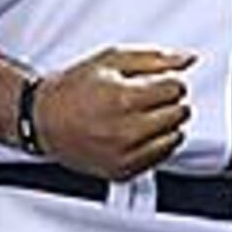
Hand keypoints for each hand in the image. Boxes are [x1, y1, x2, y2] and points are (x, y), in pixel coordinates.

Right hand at [27, 45, 194, 180]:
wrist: (43, 120)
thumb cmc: (73, 89)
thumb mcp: (111, 60)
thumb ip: (154, 59)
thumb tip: (187, 59)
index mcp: (123, 99)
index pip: (175, 89)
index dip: (169, 80)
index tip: (156, 81)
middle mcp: (125, 131)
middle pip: (179, 113)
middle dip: (169, 101)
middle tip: (146, 96)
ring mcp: (124, 156)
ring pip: (175, 137)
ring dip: (166, 123)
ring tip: (140, 114)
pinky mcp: (122, 172)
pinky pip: (161, 158)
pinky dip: (157, 143)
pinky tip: (138, 132)